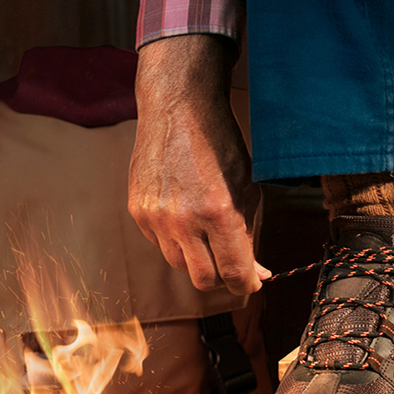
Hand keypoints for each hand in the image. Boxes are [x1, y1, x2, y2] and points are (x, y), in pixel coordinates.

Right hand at [129, 34, 269, 293]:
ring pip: (179, 264)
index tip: (252, 281)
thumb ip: (250, 233)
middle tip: (231, 263)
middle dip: (221, 277)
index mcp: (219, 213)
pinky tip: (183, 214)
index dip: (248, 284)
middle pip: (203, 279)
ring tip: (206, 234)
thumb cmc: (220, 146)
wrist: (178, 109)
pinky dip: (175, 239)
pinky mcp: (137, 211)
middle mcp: (184, 220)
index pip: (234, 273)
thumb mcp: (246, 188)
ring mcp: (156, 217)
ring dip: (197, 258)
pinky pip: (159, 243)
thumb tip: (256, 273)